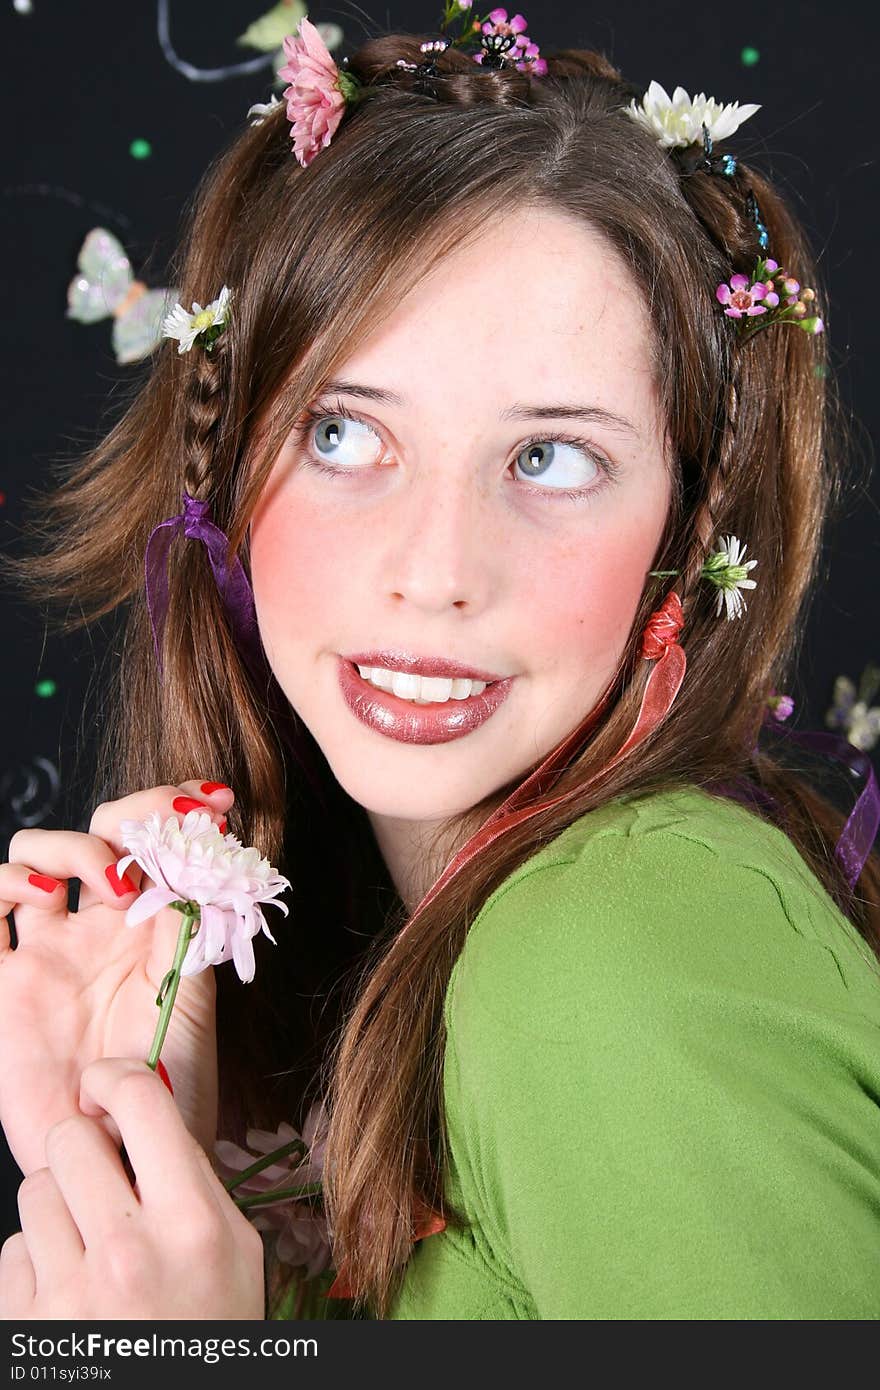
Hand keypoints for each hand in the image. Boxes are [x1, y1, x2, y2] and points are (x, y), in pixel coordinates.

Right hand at [0, 780, 234, 1176]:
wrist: (122, 1154)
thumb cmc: (170, 1086)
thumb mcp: (193, 997)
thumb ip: (187, 927)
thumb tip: (189, 859)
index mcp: (151, 926)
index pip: (155, 843)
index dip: (175, 810)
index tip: (211, 800)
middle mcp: (99, 928)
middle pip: (95, 832)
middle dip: (127, 816)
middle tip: (149, 850)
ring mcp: (48, 950)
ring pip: (30, 856)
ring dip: (65, 848)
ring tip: (102, 887)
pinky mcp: (4, 981)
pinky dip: (3, 886)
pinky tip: (37, 904)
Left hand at [0, 1058, 264, 1319]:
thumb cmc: (210, 1333)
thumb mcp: (235, 1251)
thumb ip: (192, 1179)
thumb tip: (144, 1114)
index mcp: (191, 1225)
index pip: (141, 1103)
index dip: (115, 1078)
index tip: (106, 1086)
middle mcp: (127, 1253)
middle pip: (70, 1140)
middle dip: (83, 1150)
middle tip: (102, 1180)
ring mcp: (70, 1296)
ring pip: (34, 1191)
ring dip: (57, 1207)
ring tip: (88, 1245)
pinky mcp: (25, 1328)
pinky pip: (12, 1251)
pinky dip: (35, 1263)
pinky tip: (69, 1290)